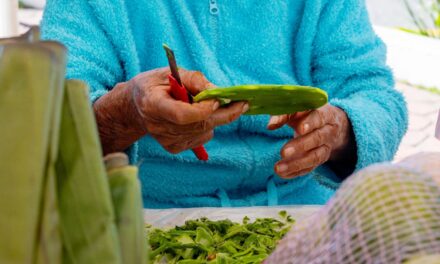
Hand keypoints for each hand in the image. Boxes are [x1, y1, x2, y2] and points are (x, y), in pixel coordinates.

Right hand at [94, 67, 247, 154]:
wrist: (136, 107)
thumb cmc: (155, 85)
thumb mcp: (171, 73)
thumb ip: (195, 80)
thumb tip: (218, 92)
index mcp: (153, 105)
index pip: (182, 115)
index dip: (203, 109)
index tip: (218, 98)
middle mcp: (158, 127)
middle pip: (199, 125)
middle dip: (224, 114)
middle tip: (242, 104)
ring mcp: (165, 140)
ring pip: (204, 132)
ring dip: (214, 118)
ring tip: (206, 105)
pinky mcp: (173, 148)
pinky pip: (202, 138)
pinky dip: (207, 126)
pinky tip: (196, 116)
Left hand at [267, 104, 353, 178]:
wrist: (331, 124)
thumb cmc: (308, 114)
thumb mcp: (299, 110)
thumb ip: (284, 114)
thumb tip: (271, 125)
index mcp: (324, 113)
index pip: (319, 116)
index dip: (310, 123)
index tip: (300, 129)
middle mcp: (328, 130)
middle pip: (317, 138)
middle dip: (301, 146)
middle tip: (283, 152)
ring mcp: (327, 146)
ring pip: (315, 156)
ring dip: (296, 164)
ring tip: (278, 168)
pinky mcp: (322, 158)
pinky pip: (311, 167)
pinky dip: (296, 171)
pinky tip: (283, 174)